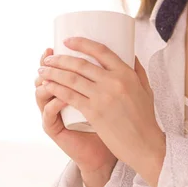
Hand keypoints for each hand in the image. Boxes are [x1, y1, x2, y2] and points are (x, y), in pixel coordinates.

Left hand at [37, 38, 165, 186]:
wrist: (145, 145)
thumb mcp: (146, 89)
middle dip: (60, 59)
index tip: (67, 41)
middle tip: (48, 58)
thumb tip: (131, 53)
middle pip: (80, 63)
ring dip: (53, 72)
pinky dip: (56, 88)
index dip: (81, 43)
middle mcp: (113, 81)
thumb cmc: (145, 118)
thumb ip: (137, 70)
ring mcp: (102, 96)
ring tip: (42, 70)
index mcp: (126, 73)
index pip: (101, 50)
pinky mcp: (94, 112)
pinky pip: (70, 96)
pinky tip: (47, 85)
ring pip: (71, 78)